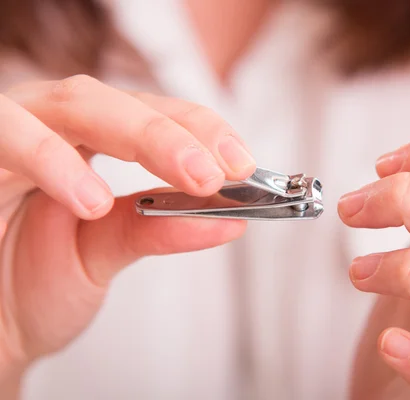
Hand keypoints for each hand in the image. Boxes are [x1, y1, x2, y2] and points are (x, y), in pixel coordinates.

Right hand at [0, 75, 255, 384]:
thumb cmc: (34, 283)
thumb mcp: (105, 254)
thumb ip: (158, 228)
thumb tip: (232, 219)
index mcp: (84, 141)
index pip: (149, 113)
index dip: (199, 128)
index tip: (242, 163)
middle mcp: (47, 128)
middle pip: (111, 101)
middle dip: (172, 133)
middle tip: (217, 172)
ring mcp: (8, 139)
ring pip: (65, 104)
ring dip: (131, 134)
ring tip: (185, 179)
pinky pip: (2, 137)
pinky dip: (48, 159)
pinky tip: (90, 200)